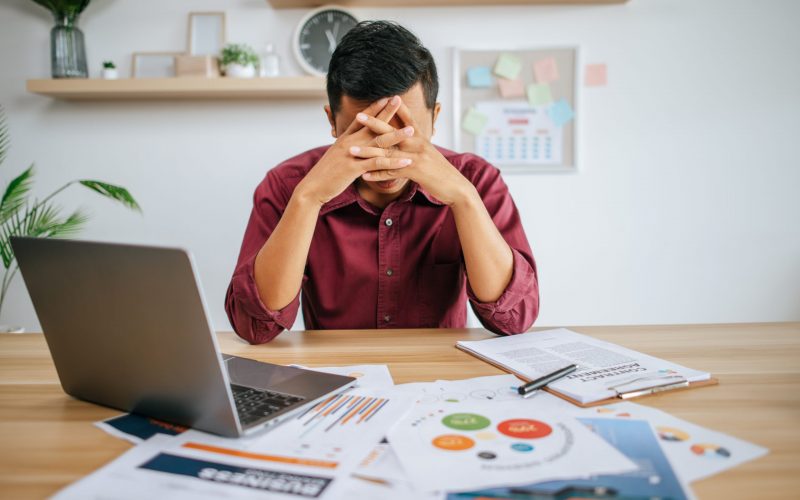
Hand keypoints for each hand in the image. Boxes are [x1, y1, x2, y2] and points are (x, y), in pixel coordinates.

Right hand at [295, 96, 414, 205]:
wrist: (313, 187)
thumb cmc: (326, 173)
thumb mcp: (337, 156)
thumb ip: (347, 148)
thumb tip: (355, 144)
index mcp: (345, 139)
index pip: (361, 119)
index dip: (374, 107)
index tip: (385, 97)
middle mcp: (349, 143)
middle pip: (372, 124)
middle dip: (387, 112)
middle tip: (399, 98)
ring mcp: (352, 155)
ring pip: (378, 142)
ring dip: (396, 136)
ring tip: (411, 130)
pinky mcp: (355, 168)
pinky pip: (377, 164)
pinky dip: (393, 162)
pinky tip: (406, 161)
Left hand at [350, 101, 475, 205]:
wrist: (456, 187)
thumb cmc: (441, 172)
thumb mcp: (429, 154)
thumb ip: (417, 145)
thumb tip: (409, 137)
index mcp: (421, 138)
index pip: (407, 118)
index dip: (395, 108)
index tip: (381, 97)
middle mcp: (418, 144)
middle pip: (392, 131)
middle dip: (374, 123)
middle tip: (358, 115)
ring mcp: (416, 157)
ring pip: (388, 152)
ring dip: (368, 151)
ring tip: (352, 149)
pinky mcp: (415, 172)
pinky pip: (392, 172)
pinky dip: (378, 175)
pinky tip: (364, 176)